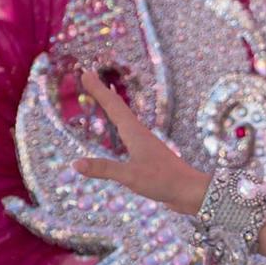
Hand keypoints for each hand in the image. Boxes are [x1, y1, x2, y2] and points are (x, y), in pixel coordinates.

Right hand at [70, 70, 210, 212]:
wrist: (190, 191)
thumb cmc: (163, 180)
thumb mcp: (130, 175)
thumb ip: (104, 169)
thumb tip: (75, 163)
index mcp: (135, 133)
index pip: (113, 106)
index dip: (98, 90)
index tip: (86, 73)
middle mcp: (139, 134)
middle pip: (117, 108)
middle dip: (101, 94)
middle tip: (88, 79)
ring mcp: (144, 144)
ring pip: (123, 120)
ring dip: (110, 108)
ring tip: (100, 99)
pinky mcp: (147, 156)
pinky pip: (127, 135)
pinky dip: (117, 126)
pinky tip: (117, 132)